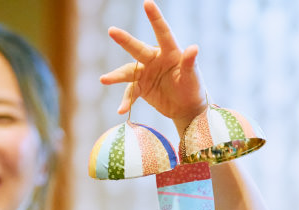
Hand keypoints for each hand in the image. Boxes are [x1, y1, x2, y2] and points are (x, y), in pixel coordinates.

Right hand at [100, 0, 207, 133]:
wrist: (187, 108)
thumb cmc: (193, 89)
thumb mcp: (193, 77)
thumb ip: (190, 63)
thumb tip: (194, 48)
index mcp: (170, 53)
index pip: (163, 33)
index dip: (155, 18)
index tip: (148, 3)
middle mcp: (155, 59)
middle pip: (138, 49)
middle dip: (125, 40)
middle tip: (112, 31)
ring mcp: (146, 73)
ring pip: (128, 72)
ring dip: (116, 77)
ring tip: (104, 80)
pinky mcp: (141, 87)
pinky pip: (130, 93)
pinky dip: (126, 101)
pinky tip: (121, 110)